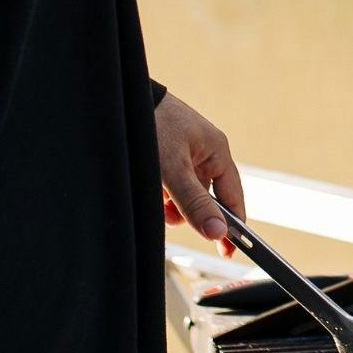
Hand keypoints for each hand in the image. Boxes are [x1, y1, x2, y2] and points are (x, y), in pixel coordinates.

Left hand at [154, 92, 243, 256]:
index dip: (232, 225)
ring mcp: (186, 155)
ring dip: (170, 203)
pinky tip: (149, 187)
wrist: (120, 101)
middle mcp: (205, 154)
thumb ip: (195, 202)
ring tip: (154, 195)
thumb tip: (217, 233)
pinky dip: (160, 193)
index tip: (228, 250)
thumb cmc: (151, 125)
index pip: (233, 197)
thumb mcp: (173, 170)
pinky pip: (171, 185)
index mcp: (217, 152)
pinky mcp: (167, 156)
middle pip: (206, 199)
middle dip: (188, 211)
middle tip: (170, 214)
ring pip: (185, 194)